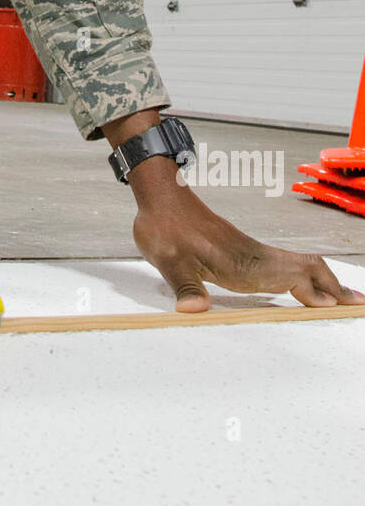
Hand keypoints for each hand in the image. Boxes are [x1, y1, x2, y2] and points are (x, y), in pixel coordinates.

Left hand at [130, 160, 364, 311]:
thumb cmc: (165, 227)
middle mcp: (254, 256)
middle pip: (307, 269)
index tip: (336, 306)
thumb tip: (194, 310)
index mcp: (242, 262)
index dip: (314, 291)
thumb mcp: (168, 260)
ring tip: (345, 300)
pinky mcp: (244, 250)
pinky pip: (285, 264)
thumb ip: (185, 286)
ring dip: (324, 282)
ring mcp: (251, 252)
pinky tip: (308, 287)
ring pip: (299, 266)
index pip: (290, 276)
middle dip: (333, 288)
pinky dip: (306, 276)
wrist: (162, 195)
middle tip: (358, 305)